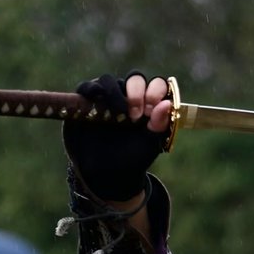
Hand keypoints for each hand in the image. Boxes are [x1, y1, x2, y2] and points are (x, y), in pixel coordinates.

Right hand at [63, 71, 172, 200]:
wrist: (109, 175)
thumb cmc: (133, 158)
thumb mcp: (150, 143)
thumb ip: (159, 124)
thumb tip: (166, 104)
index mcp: (149, 105)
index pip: (156, 85)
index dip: (156, 91)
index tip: (152, 110)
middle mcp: (128, 97)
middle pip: (134, 78)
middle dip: (137, 91)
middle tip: (137, 114)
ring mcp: (107, 99)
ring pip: (109, 80)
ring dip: (115, 92)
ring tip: (119, 113)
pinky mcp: (87, 103)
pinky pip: (87, 88)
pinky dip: (91, 89)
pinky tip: (97, 99)